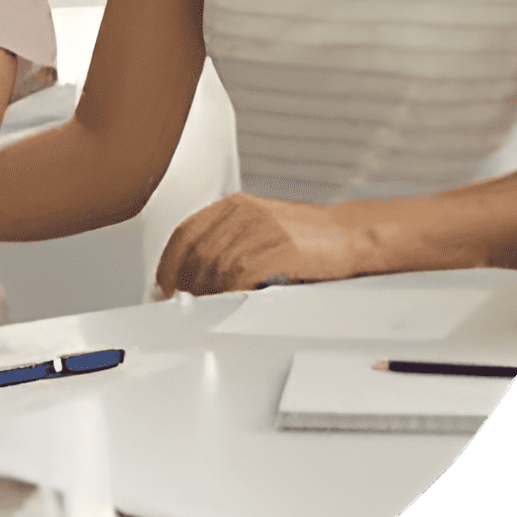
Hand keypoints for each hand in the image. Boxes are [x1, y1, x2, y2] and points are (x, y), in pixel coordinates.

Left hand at [155, 192, 380, 296]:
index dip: (170, 264)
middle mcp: (244, 212)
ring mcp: (262, 227)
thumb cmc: (308, 240)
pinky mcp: (281, 246)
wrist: (352, 236)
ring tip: (207, 310)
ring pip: (216, 264)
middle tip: (185, 306)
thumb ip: (228, 246)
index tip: (165, 286)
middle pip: (197, 251)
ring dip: (207, 292)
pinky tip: (232, 302)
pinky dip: (231, 291)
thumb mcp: (259, 233)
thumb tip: (194, 279)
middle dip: (186, 283)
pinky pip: (241, 273)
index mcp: (234, 206)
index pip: (186, 233)